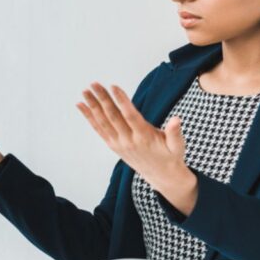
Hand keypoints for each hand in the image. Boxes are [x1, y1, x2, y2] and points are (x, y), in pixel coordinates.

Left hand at [77, 83, 197, 214]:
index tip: (114, 87)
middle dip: (103, 99)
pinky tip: (81, 106)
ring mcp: (119, 143)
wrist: (160, 175)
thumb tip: (177, 119)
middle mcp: (128, 140)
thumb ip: (175, 133)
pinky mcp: (113, 145)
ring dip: (93, 106)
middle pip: (113, 117)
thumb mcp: (177, 146)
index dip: (122, 101)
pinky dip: (89, 117)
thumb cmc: (170, 156)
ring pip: (103, 122)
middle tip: (94, 84)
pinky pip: (99, 129)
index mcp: (144, 137)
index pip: (130, 116)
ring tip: (85, 91)